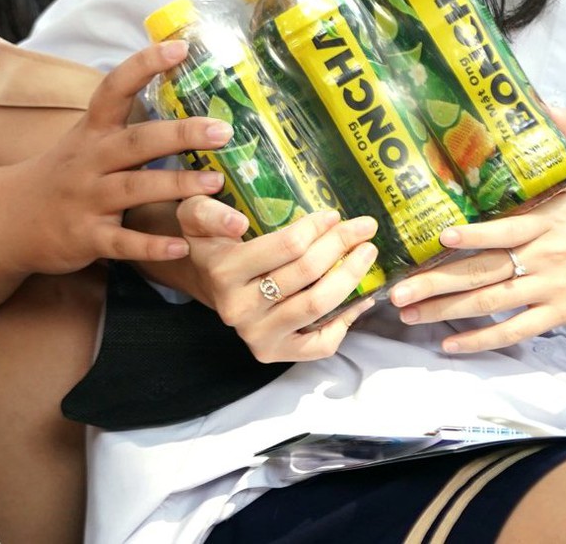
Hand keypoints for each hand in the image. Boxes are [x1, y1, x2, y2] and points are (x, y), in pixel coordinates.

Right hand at [9, 40, 232, 275]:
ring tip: (215, 183)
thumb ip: (128, 125)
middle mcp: (89, 160)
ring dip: (175, 185)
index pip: (116, 88)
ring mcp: (86, 199)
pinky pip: (122, 241)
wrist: (9, 219)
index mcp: (93, 131)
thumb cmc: (65, 174)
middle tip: (222, 130)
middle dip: (179, 134)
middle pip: (136, 142)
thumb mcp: (88, 141)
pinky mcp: (86, 237)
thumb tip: (181, 97)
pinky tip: (182, 244)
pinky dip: (151, 245)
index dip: (145, 65)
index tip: (180, 47)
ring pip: (133, 189)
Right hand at [179, 195, 380, 362]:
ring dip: (351, 277)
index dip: (317, 228)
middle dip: (342, 246)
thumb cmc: (211, 242)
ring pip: (318, 306)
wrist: (204, 280)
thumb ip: (211, 212)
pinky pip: (321, 343)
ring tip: (367, 254)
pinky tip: (359, 296)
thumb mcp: (198, 215)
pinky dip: (346, 319)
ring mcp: (257, 335)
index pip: (287, 247)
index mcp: (224, 271)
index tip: (335, 214)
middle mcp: (239, 309)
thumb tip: (238, 222)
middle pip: (307, 274)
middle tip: (364, 228)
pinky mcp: (274, 353)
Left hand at [386, 111, 565, 354]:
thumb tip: (549, 101)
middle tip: (398, 292)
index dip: (476, 236)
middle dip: (439, 283)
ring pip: (491, 304)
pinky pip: (514, 331)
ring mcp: (548, 290)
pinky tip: (449, 346)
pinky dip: (482, 341)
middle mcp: (543, 258)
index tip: (442, 236)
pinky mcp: (555, 315)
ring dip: (447, 312)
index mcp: (547, 223)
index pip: (507, 230)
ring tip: (408, 314)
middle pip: (485, 273)